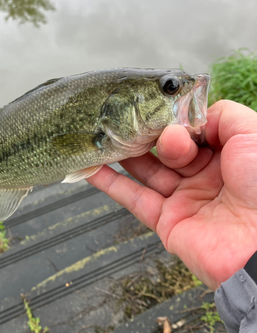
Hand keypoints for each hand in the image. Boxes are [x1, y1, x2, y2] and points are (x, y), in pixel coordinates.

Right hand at [87, 100, 256, 289]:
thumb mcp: (252, 134)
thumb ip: (223, 114)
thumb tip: (191, 117)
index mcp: (225, 156)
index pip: (190, 131)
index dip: (174, 120)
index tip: (159, 110)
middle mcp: (204, 176)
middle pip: (165, 149)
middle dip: (150, 134)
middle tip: (136, 124)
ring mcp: (184, 199)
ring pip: (146, 171)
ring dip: (123, 154)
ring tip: (102, 135)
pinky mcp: (167, 222)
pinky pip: (134, 199)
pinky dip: (110, 184)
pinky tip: (92, 168)